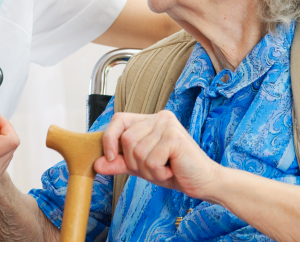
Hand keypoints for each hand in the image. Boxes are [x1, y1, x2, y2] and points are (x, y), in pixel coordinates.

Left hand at [93, 110, 220, 198]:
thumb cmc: (173, 172)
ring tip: (165, 169)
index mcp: (149, 119)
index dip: (109, 139)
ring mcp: (167, 125)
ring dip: (148, 169)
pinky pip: (151, 159)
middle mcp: (159, 117)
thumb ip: (119, 163)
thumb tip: (96, 164)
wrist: (203, 183)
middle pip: (126, 140)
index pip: (118, 120)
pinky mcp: (174, 137)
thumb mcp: (141, 166)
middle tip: (155, 168)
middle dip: (135, 162)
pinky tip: (172, 170)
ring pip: (137, 151)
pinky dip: (158, 172)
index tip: (111, 158)